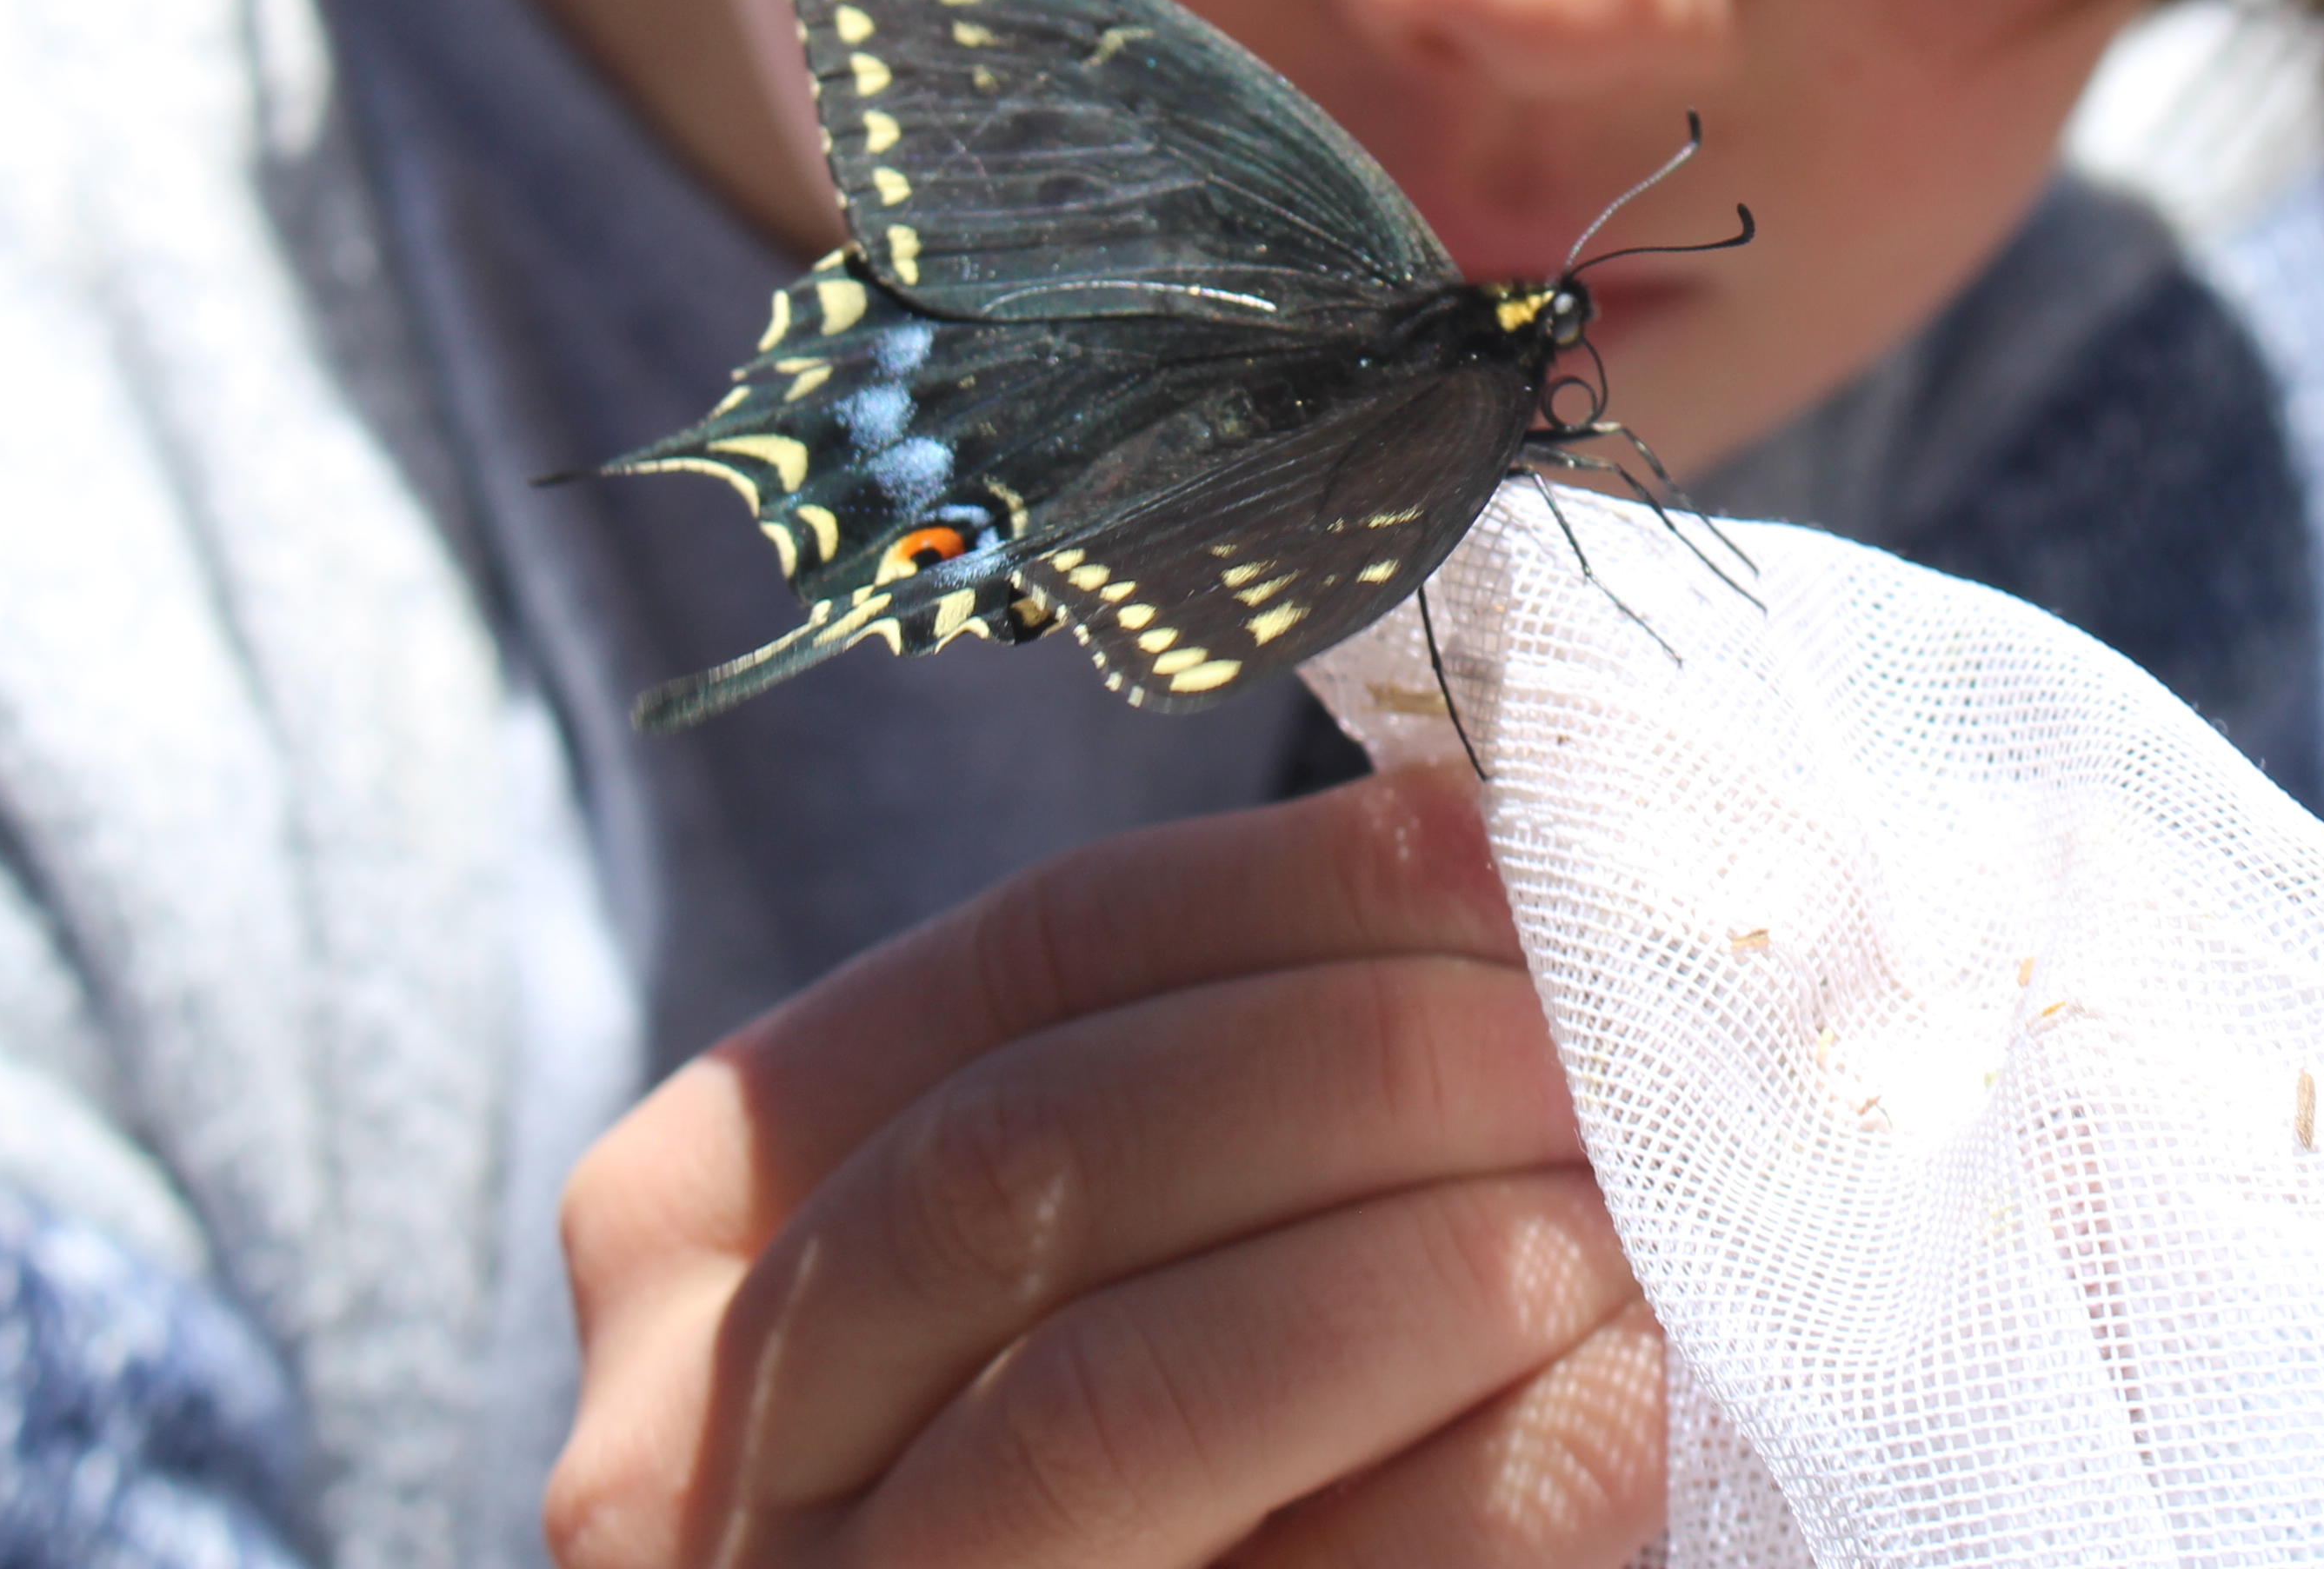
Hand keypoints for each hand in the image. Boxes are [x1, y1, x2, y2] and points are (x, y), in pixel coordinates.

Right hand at [548, 765, 1666, 1567]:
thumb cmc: (1169, 1461)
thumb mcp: (1099, 1232)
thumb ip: (1229, 1065)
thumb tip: (1491, 844)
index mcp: (701, 1211)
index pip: (1034, 954)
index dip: (1313, 888)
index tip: (1527, 860)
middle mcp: (691, 1430)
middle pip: (1047, 1149)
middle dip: (1376, 1066)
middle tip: (1609, 1049)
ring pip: (1109, 1396)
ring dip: (1431, 1271)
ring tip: (1629, 1219)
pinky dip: (1496, 1480)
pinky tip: (1632, 1402)